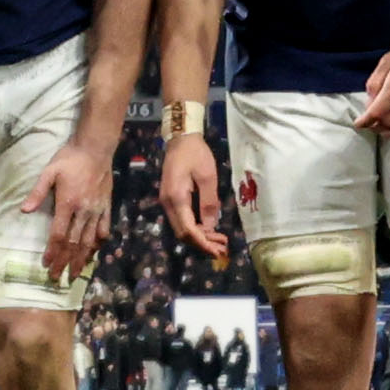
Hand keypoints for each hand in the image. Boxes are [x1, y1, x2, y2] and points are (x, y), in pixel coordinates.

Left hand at [23, 138, 115, 278]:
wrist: (95, 148)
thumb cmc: (69, 159)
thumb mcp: (49, 172)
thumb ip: (37, 192)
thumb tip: (24, 210)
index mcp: (67, 203)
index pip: (59, 235)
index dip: (52, 252)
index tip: (47, 265)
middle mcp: (83, 211)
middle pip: (73, 243)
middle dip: (65, 262)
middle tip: (58, 278)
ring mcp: (97, 210)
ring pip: (89, 240)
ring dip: (82, 259)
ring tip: (75, 273)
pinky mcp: (106, 206)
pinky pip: (104, 229)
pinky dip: (99, 244)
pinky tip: (94, 253)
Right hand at [157, 134, 229, 266]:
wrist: (180, 139)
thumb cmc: (195, 154)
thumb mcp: (207, 177)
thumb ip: (209, 203)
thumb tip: (211, 226)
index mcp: (176, 198)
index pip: (188, 229)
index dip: (203, 243)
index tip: (218, 251)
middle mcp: (168, 204)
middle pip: (183, 233)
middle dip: (202, 244)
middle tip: (222, 248)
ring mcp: (167, 202)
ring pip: (181, 229)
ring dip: (199, 238)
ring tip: (219, 241)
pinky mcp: (170, 200)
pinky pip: (181, 221)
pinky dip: (195, 229)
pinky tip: (209, 229)